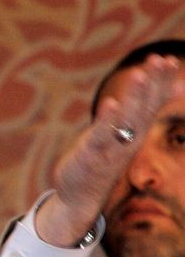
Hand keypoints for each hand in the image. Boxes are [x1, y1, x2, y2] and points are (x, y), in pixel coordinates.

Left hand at [36, 54, 184, 245]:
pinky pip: (101, 137)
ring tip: (140, 75)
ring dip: (134, 98)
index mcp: (136, 131)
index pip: (153, 102)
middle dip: (152, 83)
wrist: (81, 197)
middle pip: (144, 108)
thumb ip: (145, 109)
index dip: (160, 81)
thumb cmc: (104, 158)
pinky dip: (106, 121)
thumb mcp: (127, 132)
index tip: (169, 59)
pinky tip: (110, 104)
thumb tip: (179, 87)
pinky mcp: (92, 156)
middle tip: (159, 59)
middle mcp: (129, 138)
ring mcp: (112, 148)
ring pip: (126, 121)